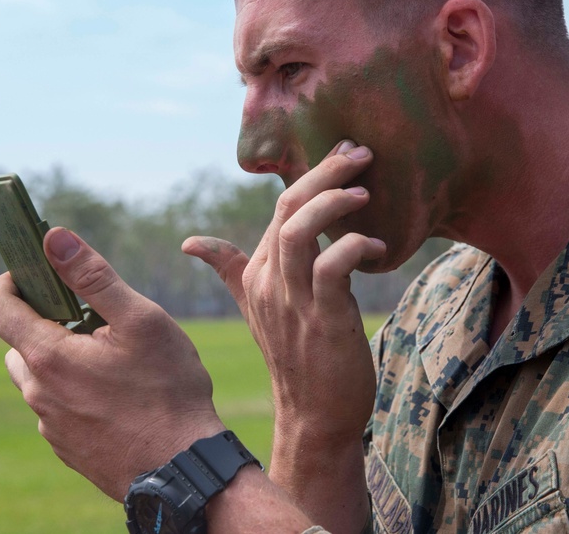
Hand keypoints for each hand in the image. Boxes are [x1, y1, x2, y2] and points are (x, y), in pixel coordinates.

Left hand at [0, 228, 223, 500]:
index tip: (35, 270)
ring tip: (116, 361)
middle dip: (49, 322)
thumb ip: (94, 277)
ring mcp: (51, 426)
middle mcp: (38, 393)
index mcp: (48, 356)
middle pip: (21, 343)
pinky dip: (79, 392)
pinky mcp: (67, 448)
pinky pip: (60, 408)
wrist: (181, 468)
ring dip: (66, 360)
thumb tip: (53, 238)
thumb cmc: (167, 390)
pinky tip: (122, 396)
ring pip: (43, 378)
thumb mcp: (140, 321)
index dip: (10, 281)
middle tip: (97, 320)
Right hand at [182, 140, 385, 449]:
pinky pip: (332, 267)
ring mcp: (293, 300)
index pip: (281, 207)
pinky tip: (378, 247)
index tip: (345, 152)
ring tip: (365, 193)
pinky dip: (355, 247)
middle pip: (289, 207)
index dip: (313, 174)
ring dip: (334, 202)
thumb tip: (191, 243)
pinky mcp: (322, 318)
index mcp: (257, 273)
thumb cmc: (296, 356)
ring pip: (302, 230)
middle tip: (360, 152)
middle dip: (325, 172)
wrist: (314, 417)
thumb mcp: (258, 308)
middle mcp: (270, 281)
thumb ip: (231, 269)